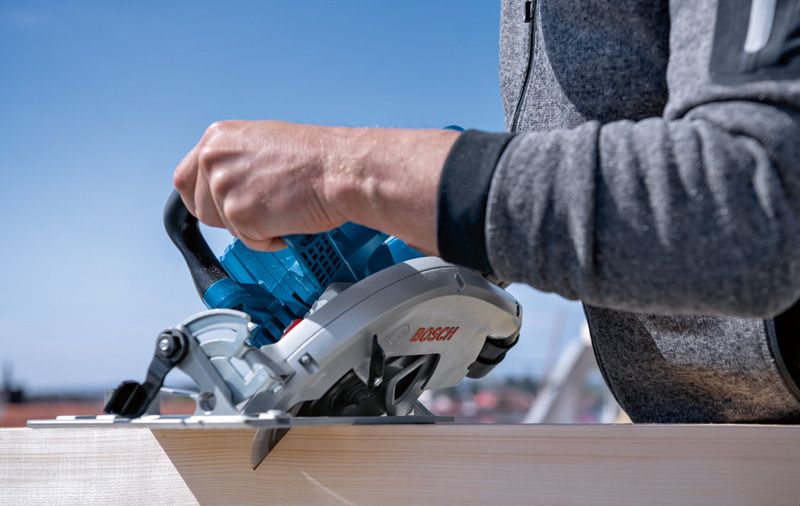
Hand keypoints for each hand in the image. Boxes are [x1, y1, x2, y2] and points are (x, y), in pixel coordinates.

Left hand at [173, 120, 458, 253]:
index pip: (186, 179)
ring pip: (224, 227)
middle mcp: (213, 159)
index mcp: (217, 138)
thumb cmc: (316, 158)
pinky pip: (247, 241)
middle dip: (230, 217)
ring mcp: (224, 187)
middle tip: (263, 209)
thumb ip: (235, 161)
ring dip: (252, 227)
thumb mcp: (263, 144)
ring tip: (282, 209)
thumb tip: (227, 186)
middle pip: (201, 208)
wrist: (340, 169)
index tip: (217, 208)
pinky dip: (269, 239)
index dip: (202, 199)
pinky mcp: (239, 215)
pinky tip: (289, 220)